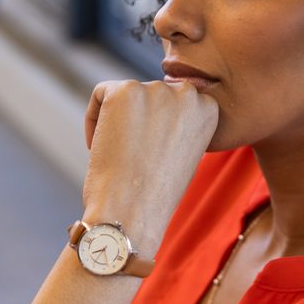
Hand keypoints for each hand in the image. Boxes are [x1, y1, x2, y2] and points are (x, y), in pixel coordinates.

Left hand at [82, 80, 218, 252]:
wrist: (133, 213)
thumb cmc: (155, 194)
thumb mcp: (183, 154)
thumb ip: (177, 125)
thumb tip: (154, 110)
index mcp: (209, 108)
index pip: (175, 102)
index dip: (157, 129)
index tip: (148, 154)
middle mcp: (188, 93)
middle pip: (150, 96)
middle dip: (138, 122)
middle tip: (131, 156)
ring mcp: (156, 89)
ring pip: (126, 95)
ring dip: (117, 121)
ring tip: (118, 155)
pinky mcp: (125, 90)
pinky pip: (101, 94)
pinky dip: (94, 119)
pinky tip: (96, 147)